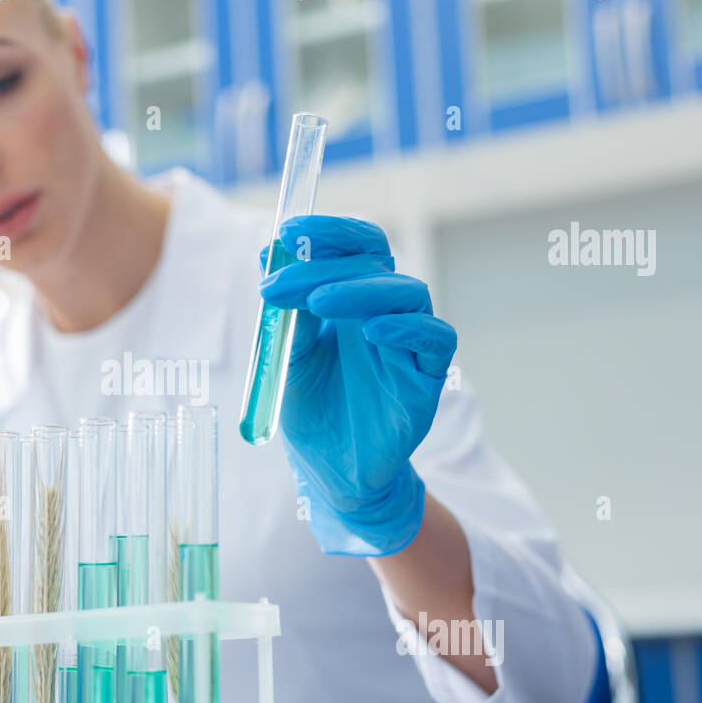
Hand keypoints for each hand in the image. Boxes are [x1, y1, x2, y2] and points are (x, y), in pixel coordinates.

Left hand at [257, 215, 455, 555]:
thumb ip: (284, 309)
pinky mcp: (428, 377)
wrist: (331, 471)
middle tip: (280, 283)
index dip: (328, 231)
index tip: (288, 230)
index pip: (355, 247)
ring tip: (318, 302)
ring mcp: (409, 343)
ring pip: (408, 293)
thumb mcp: (286, 355)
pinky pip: (435, 339)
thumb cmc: (313, 410)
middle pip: (376, 263)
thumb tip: (266, 252)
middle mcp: (384, 313)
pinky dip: (406, 327)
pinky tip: (372, 331)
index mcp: (352, 301)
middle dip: (325, 265)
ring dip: (361, 289)